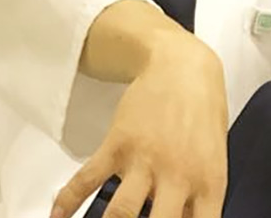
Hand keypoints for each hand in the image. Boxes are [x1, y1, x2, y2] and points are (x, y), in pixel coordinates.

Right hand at [51, 33, 227, 217]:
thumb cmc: (203, 114)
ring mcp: (146, 160)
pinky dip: (67, 201)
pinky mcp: (118, 145)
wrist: (183, 67)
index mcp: (209, 182)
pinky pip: (87, 180)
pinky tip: (57, 217)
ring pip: (121, 213)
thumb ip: (197, 196)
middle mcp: (178, 175)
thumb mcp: (214, 158)